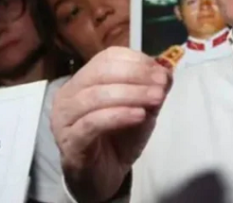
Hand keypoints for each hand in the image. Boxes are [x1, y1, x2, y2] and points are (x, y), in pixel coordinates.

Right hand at [50, 47, 171, 202]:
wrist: (105, 175)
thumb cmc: (119, 137)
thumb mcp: (143, 108)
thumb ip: (152, 89)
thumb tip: (166, 71)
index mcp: (84, 80)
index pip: (107, 58)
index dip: (137, 61)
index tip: (161, 71)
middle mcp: (69, 95)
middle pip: (100, 73)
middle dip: (136, 76)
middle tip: (161, 84)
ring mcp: (65, 119)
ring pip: (95, 96)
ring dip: (131, 94)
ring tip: (157, 98)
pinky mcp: (70, 142)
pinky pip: (92, 123)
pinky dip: (119, 115)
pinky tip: (139, 115)